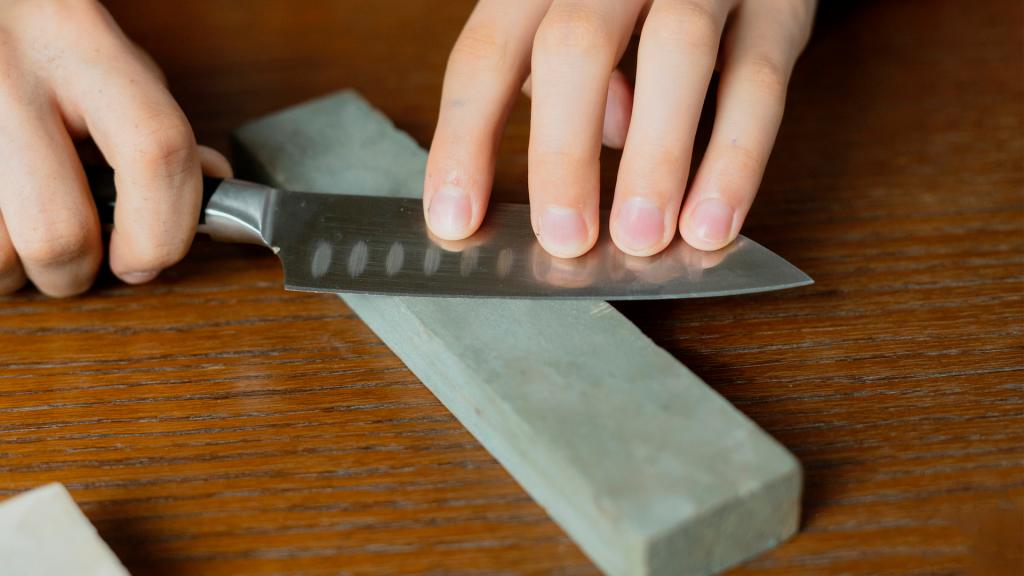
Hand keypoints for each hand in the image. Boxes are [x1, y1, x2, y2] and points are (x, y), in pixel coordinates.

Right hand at [0, 0, 229, 296]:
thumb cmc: (39, 36)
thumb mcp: (107, 55)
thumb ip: (154, 119)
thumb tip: (212, 182)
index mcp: (80, 42)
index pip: (155, 152)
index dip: (163, 230)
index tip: (147, 260)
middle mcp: (10, 73)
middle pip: (57, 231)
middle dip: (77, 272)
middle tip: (79, 259)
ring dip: (16, 269)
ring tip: (21, 234)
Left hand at [425, 0, 814, 257]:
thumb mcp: (579, 16)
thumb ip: (568, 73)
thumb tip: (601, 133)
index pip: (490, 52)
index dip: (466, 138)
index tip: (455, 220)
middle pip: (576, 46)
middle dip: (563, 152)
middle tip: (565, 240)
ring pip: (676, 53)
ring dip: (656, 157)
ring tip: (642, 238)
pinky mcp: (782, 2)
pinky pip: (760, 80)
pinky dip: (737, 157)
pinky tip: (714, 221)